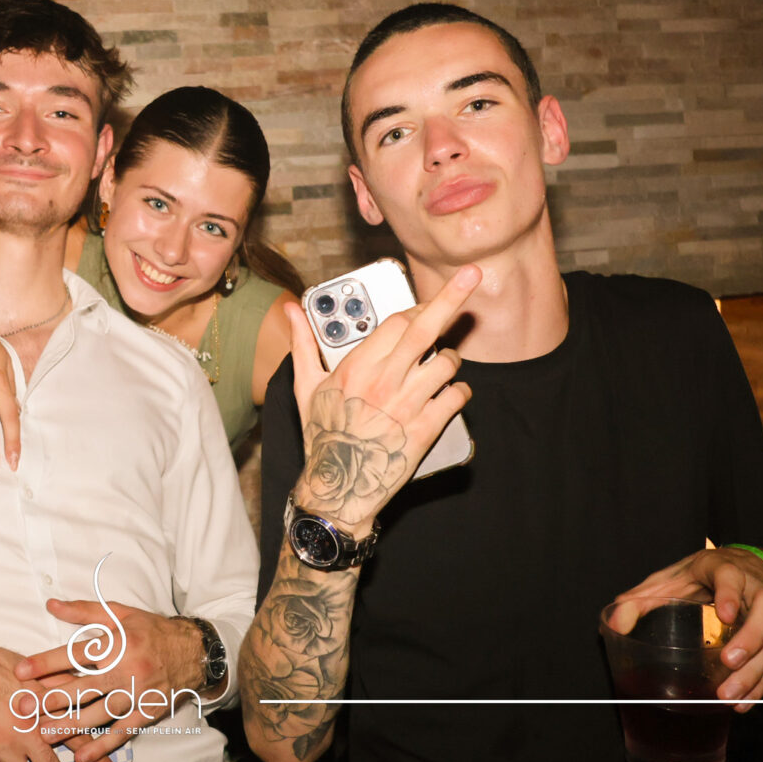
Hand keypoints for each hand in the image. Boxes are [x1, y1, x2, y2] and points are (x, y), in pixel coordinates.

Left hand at [13, 599, 205, 761]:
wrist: (194, 652)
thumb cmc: (151, 630)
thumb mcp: (119, 614)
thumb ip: (84, 611)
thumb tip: (52, 604)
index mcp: (117, 643)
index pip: (75, 654)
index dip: (46, 663)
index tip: (21, 671)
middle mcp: (126, 670)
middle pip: (82, 688)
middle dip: (50, 700)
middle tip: (23, 709)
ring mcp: (137, 695)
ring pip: (98, 714)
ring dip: (69, 726)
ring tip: (42, 734)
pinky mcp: (147, 713)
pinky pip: (122, 732)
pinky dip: (102, 745)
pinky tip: (82, 756)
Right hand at [289, 264, 479, 532]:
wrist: (338, 487)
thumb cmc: (322, 434)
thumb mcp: (306, 387)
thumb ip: (303, 343)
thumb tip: (291, 310)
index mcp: (355, 367)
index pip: (396, 322)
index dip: (415, 309)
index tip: (425, 306)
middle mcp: (383, 381)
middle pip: (425, 329)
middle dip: (451, 297)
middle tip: (472, 274)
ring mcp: (407, 405)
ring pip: (448, 363)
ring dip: (451, 360)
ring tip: (441, 367)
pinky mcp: (426, 429)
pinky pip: (457, 396)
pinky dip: (460, 391)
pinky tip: (450, 394)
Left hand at [613, 547, 762, 711]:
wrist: (747, 568)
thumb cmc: (702, 575)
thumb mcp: (670, 577)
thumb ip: (641, 598)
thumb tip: (613, 622)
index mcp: (725, 569)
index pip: (731, 577)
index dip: (731, 594)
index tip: (724, 614)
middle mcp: (755, 589)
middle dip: (751, 637)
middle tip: (729, 662)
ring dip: (755, 671)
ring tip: (730, 696)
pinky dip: (761, 684)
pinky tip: (744, 703)